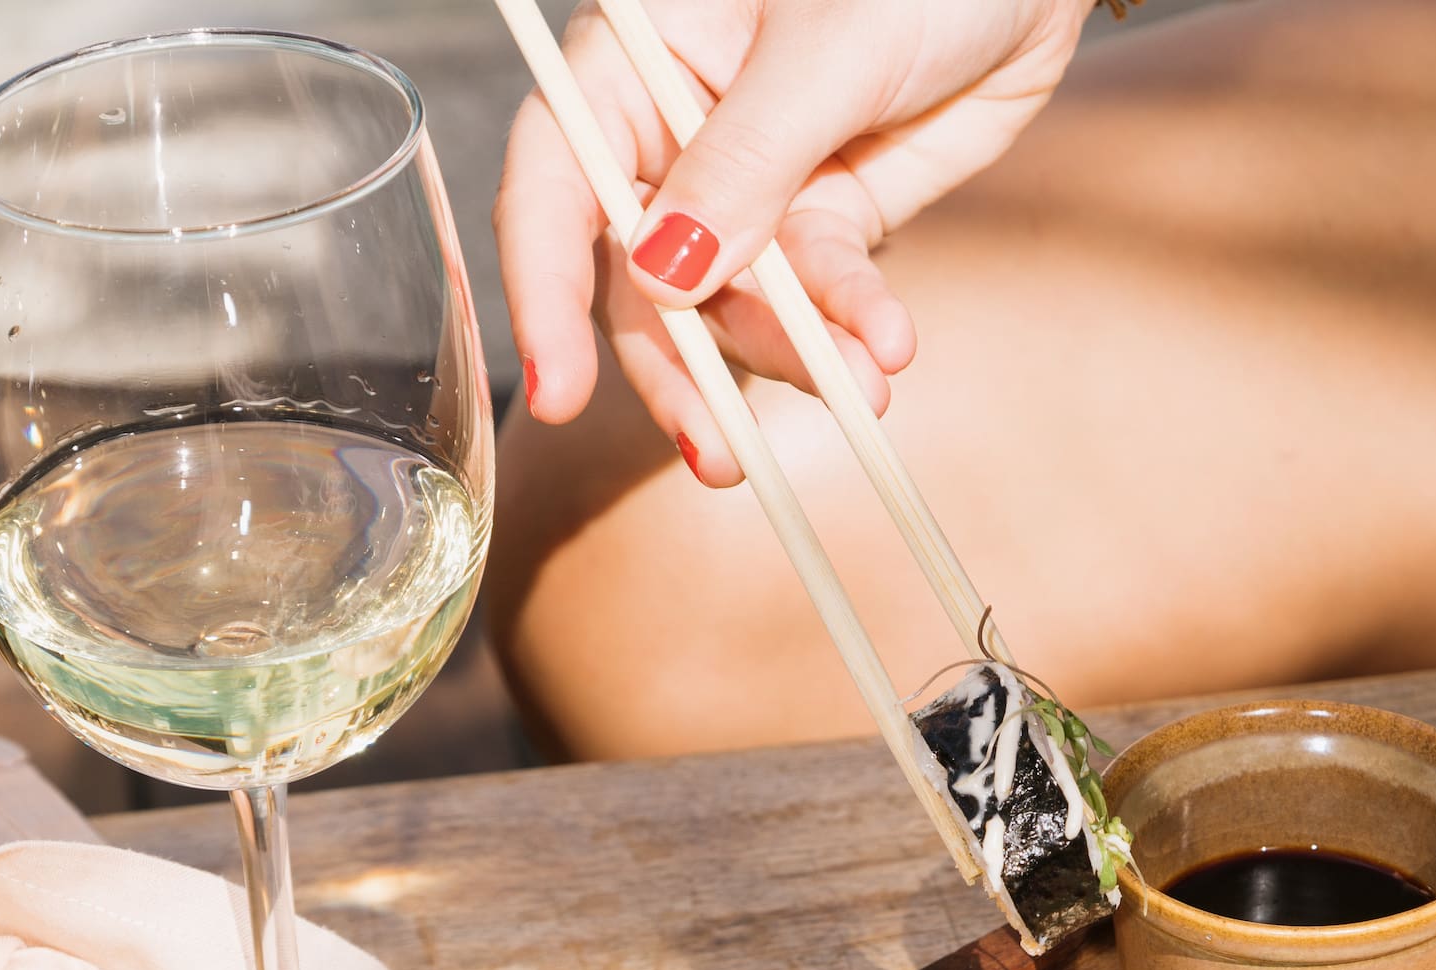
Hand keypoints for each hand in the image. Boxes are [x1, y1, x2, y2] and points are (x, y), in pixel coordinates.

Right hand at [495, 0, 1091, 482]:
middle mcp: (673, 132)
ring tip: (859, 389)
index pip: (555, 186)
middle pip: (641, 280)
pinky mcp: (824, 218)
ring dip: (793, 358)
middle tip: (714, 453)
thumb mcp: (821, 50)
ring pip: (736, 306)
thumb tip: (663, 275)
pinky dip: (851, 326)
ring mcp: (750, 186)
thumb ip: (744, 164)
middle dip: (682, 371)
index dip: (548, 294)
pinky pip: (819, 294)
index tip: (558, 395)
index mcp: (631, 59)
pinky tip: (887, 347)